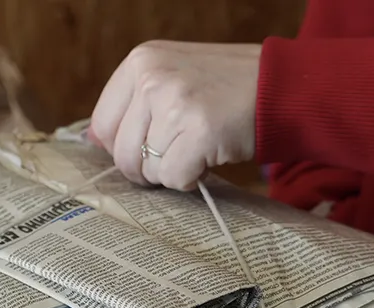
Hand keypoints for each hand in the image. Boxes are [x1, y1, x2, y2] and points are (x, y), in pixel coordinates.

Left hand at [90, 41, 261, 190]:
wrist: (281, 85)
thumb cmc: (227, 87)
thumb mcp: (173, 74)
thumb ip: (135, 102)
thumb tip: (92, 140)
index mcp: (141, 61)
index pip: (101, 124)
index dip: (121, 148)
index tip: (146, 150)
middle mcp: (153, 78)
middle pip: (121, 153)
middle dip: (145, 168)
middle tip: (173, 159)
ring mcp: (175, 103)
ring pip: (147, 169)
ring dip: (171, 172)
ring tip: (195, 151)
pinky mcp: (199, 131)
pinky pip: (174, 178)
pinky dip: (189, 180)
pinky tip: (207, 160)